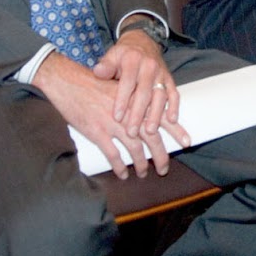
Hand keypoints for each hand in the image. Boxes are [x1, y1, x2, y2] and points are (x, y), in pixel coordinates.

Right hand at [33, 50, 187, 178]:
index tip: (187, 142)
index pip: (161, 116)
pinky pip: (112, 154)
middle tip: (164, 169)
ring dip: (140, 164)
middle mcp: (127, 112)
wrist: (68, 80)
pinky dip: (119, 166)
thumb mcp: (117, 86)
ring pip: (133, 148)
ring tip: (144, 173)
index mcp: (135, 99)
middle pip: (151, 137)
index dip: (175, 130)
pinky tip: (123, 174)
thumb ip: (133, 99)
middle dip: (160, 155)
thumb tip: (148, 113)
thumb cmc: (92, 84)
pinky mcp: (97, 131)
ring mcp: (112, 122)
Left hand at [94, 31, 186, 145]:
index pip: (128, 82)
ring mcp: (161, 73)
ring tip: (149, 130)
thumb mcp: (112, 55)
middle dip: (138, 114)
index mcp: (133, 60)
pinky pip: (174, 93)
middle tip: (131, 131)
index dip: (122, 100)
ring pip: (160, 96)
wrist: (142, 41)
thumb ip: (105, 65)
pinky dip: (174, 107)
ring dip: (156, 114)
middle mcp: (149, 66)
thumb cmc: (124, 54)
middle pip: (144, 93)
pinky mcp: (169, 79)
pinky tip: (171, 120)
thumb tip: (98, 72)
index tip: (117, 116)